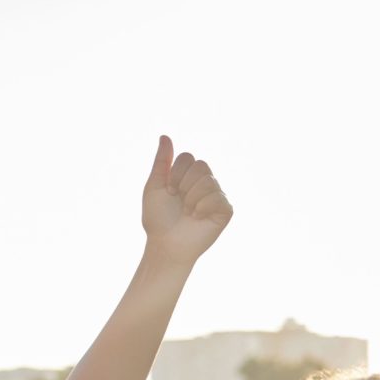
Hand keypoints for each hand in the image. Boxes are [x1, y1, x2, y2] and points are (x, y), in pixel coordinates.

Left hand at [140, 135, 232, 266]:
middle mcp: (204, 183)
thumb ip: (162, 161)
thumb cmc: (158, 218)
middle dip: (184, 185)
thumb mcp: (155, 186)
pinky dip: (202, 207)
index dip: (175, 173)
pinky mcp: (225, 210)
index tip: (169, 190)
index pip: (188, 157)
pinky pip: (218, 197)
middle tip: (179, 201)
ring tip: (188, 212)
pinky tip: (197, 218)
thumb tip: (165, 136)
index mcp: (188, 176)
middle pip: (201, 166)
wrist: (165, 244)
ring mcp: (216, 196)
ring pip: (209, 181)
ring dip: (192, 198)